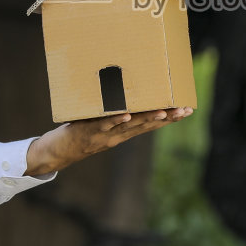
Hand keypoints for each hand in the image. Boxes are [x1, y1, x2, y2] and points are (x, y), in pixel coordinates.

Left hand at [24, 107, 193, 175]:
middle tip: (184, 109)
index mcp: (123, 133)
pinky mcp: (89, 132)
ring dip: (147, 118)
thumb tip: (128, 92)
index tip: (187, 109)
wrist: (57, 153)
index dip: (170, 118)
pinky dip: (116, 120)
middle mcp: (118, 135)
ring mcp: (105, 135)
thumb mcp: (101, 123)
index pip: (151, 124)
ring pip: (130, 126)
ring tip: (163, 110)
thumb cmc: (79, 134)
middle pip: (147, 125)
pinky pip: (105, 124)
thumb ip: (114, 112)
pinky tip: (127, 114)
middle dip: (167, 118)